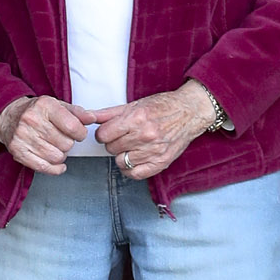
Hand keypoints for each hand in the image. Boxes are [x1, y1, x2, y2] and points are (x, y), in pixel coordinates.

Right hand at [0, 94, 87, 174]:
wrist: (8, 116)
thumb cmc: (36, 111)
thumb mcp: (57, 105)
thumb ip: (77, 112)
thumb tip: (92, 118)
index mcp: (45, 106)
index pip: (73, 127)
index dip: (81, 134)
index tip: (78, 133)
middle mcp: (32, 120)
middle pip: (65, 144)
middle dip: (69, 143)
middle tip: (63, 138)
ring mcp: (23, 137)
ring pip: (56, 157)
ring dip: (61, 155)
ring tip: (55, 147)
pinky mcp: (18, 152)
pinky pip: (43, 167)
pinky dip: (54, 168)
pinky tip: (57, 163)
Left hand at [90, 82, 213, 182]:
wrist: (189, 112)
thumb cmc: (163, 106)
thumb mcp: (134, 105)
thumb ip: (110, 113)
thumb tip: (89, 116)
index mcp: (136, 119)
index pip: (104, 135)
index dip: (103, 134)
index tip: (109, 132)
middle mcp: (145, 135)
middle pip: (111, 148)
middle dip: (113, 143)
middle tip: (123, 137)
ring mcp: (154, 150)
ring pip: (121, 161)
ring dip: (122, 155)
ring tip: (131, 147)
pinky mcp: (161, 162)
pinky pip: (135, 174)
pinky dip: (130, 169)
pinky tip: (133, 160)